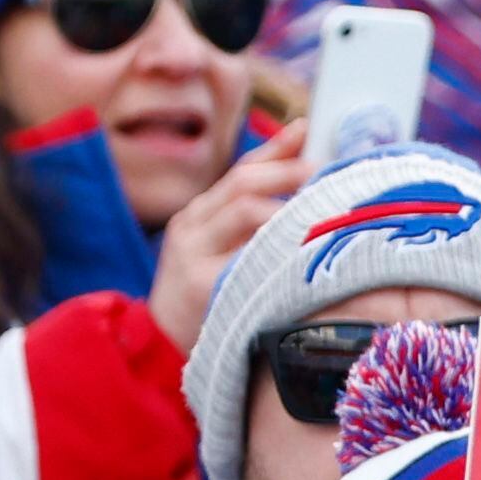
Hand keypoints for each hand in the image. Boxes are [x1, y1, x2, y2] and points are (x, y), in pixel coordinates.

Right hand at [147, 123, 311, 352]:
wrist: (157, 348)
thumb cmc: (202, 298)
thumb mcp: (220, 250)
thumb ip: (253, 212)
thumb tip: (301, 157)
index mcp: (197, 216)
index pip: (241, 172)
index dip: (276, 151)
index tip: (307, 131)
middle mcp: (191, 228)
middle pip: (243, 184)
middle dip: (287, 174)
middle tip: (323, 174)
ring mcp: (193, 255)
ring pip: (245, 212)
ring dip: (287, 205)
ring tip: (322, 209)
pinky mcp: (201, 285)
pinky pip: (247, 257)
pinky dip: (277, 248)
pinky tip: (304, 249)